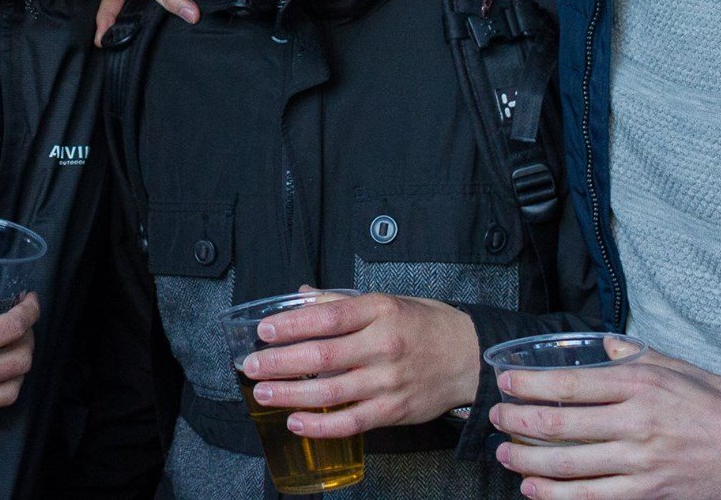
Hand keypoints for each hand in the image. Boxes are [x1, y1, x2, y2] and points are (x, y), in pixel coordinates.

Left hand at [240, 294, 480, 435]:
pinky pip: (350, 422)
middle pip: (322, 355)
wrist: (469, 358)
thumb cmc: (426, 326)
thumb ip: (342, 301)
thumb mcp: (388, 301)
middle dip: (279, 361)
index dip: (292, 324)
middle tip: (250, 365)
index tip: (264, 330)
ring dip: (290, 394)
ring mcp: (388, 381)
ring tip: (263, 393)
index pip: (328, 316)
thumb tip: (302, 296)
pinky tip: (296, 422)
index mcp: (380, 311)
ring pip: (330, 391)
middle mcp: (383, 346)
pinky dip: (320, 425)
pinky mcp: (393, 411)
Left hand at [491, 350, 720, 499]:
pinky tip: (534, 489)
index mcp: (639, 385)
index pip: (569, 384)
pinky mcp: (647, 492)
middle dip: (518, 423)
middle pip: (560, 425)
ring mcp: (640, 462)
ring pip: (569, 465)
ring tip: (505, 455)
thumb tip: (603, 344)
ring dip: (528, 461)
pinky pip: (592, 497)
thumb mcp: (677, 366)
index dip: (529, 385)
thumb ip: (633, 355)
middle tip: (496, 419)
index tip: (505, 383)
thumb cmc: (717, 404)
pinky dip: (557, 495)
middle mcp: (635, 423)